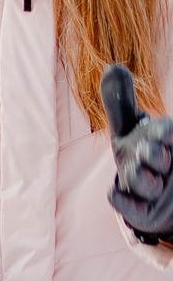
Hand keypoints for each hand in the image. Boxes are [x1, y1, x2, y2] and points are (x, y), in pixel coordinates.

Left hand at [104, 63, 172, 240]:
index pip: (167, 134)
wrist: (154, 200)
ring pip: (146, 183)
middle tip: (149, 150)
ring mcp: (157, 191)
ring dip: (138, 177)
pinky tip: (116, 192)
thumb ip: (121, 102)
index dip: (165, 132)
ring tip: (136, 172)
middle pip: (159, 159)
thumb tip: (113, 67)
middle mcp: (165, 166)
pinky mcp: (145, 214)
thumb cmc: (142, 156)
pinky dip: (121, 199)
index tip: (163, 128)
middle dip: (154, 154)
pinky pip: (129, 206)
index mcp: (165, 143)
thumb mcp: (130, 129)